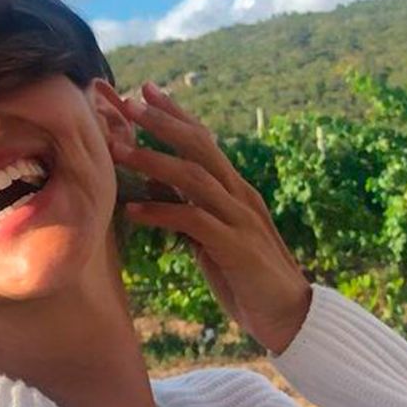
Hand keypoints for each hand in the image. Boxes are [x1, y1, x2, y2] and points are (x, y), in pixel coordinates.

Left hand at [109, 82, 311, 353]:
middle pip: (200, 147)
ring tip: (118, 152)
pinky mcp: (236, 246)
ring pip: (195, 178)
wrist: (288, 317)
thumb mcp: (212, 237)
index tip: (146, 90)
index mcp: (235, 190)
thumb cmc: (245, 276)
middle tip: (129, 102)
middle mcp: (240, 195)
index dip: (176, 114)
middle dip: (163, 123)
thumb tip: (154, 188)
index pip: (204, 140)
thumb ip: (190, 209)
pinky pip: (194, 221)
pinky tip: (133, 212)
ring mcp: (241, 219)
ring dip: (154, 162)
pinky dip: (161, 213)